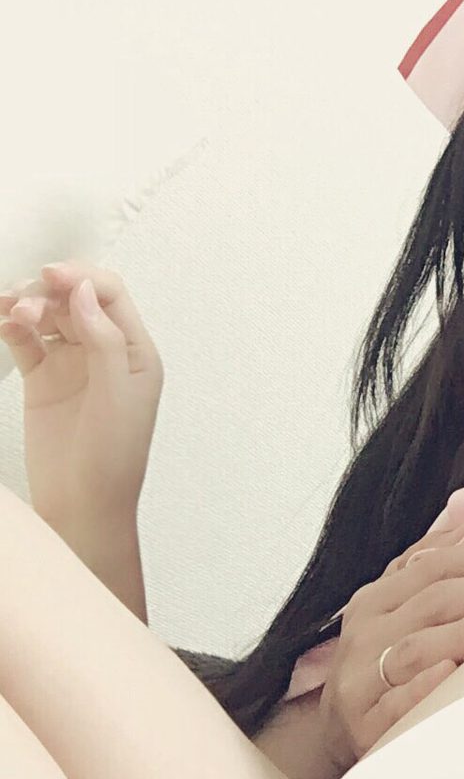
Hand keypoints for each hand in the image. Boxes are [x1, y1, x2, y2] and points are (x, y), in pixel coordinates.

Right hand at [0, 263, 162, 528]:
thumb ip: (105, 340)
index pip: (110, 296)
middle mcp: (106, 353)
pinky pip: (26, 340)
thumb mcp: (117, 395)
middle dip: (49, 291)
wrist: (84, 504)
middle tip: (26, 304)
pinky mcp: (43, 380)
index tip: (51, 274)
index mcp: (136, 352)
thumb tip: (83, 291)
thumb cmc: (113, 457)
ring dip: (29, 304)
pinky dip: (14, 326)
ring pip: (48, 316)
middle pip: (75, 300)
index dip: (81, 277)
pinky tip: (6, 324)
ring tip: (13, 314)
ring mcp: (73, 364)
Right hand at [317, 521, 463, 773]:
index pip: (436, 564)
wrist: (337, 733)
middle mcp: (367, 632)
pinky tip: (452, 673)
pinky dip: (423, 687)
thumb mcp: (398, 609)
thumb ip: (433, 563)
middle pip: (435, 600)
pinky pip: (396, 704)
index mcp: (378, 598)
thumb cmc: (384, 661)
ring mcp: (362, 679)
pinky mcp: (365, 725)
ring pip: (417, 647)